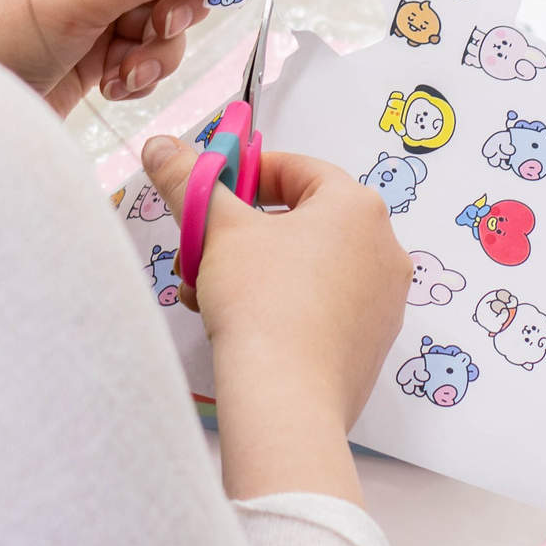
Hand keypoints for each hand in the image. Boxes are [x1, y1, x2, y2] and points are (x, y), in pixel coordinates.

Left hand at [0, 0, 233, 115]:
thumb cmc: (10, 31)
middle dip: (175, 10)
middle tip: (160, 29)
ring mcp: (100, 3)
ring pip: (168, 20)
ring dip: (158, 51)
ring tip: (125, 72)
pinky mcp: (101, 46)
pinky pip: (150, 52)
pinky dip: (140, 72)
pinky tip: (111, 85)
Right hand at [142, 132, 412, 502]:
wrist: (286, 400)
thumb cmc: (261, 300)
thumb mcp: (217, 229)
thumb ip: (189, 179)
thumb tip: (161, 145)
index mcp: (359, 207)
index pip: (299, 169)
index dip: (247, 174)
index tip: (212, 191)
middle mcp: (384, 248)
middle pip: (300, 222)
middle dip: (242, 234)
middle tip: (202, 251)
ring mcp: (384, 301)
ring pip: (307, 268)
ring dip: (253, 272)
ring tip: (208, 295)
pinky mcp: (372, 345)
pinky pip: (322, 308)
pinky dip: (281, 307)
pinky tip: (240, 327)